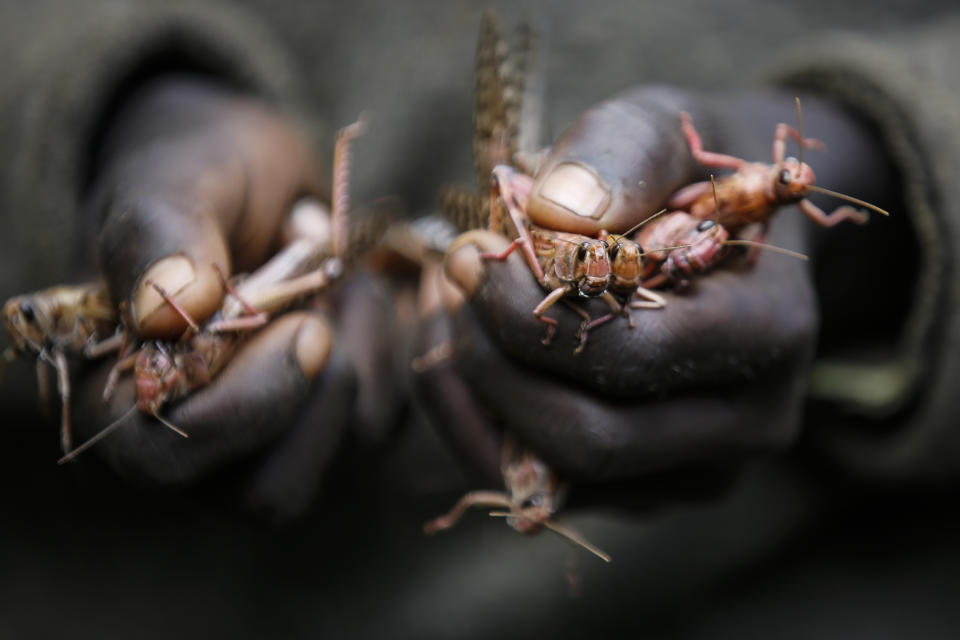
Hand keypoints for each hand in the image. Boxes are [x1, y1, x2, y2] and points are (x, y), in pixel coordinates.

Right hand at [57, 75, 388, 520]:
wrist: (254, 178)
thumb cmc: (199, 176)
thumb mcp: (168, 185)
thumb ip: (158, 241)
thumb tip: (167, 309)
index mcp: (121, 396)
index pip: (169, 460)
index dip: (246, 407)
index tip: (306, 327)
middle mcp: (193, 443)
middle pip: (267, 494)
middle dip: (317, 395)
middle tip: (326, 301)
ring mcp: (268, 442)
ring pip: (340, 458)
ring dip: (361, 354)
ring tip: (337, 279)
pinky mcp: (330, 423)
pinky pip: (384, 419)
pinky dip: (389, 349)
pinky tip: (360, 293)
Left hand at [413, 86, 896, 508]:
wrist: (725, 231)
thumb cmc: (686, 174)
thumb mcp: (662, 128)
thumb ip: (620, 156)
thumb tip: (551, 213)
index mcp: (769, 335)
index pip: (630, 357)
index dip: (526, 311)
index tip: (472, 254)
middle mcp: (745, 427)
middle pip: (588, 439)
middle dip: (491, 361)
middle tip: (453, 282)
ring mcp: (695, 475)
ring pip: (549, 474)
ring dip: (472, 391)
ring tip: (450, 306)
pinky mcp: (643, 492)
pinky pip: (531, 484)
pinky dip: (475, 416)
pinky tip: (462, 347)